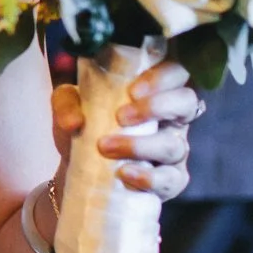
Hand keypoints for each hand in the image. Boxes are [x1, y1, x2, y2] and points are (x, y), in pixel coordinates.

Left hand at [51, 59, 197, 199]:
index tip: (133, 90)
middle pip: (187, 102)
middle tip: (121, 116)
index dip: (163, 77)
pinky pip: (171, 180)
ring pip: (174, 145)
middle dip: (157, 106)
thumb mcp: (70, 107)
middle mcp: (173, 118)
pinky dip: (148, 178)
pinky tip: (124, 173)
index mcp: (156, 91)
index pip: (177, 71)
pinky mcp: (171, 181)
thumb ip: (66, 102)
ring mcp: (175, 150)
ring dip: (140, 146)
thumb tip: (74, 120)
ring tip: (106, 148)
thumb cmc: (86, 128)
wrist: (81, 170)